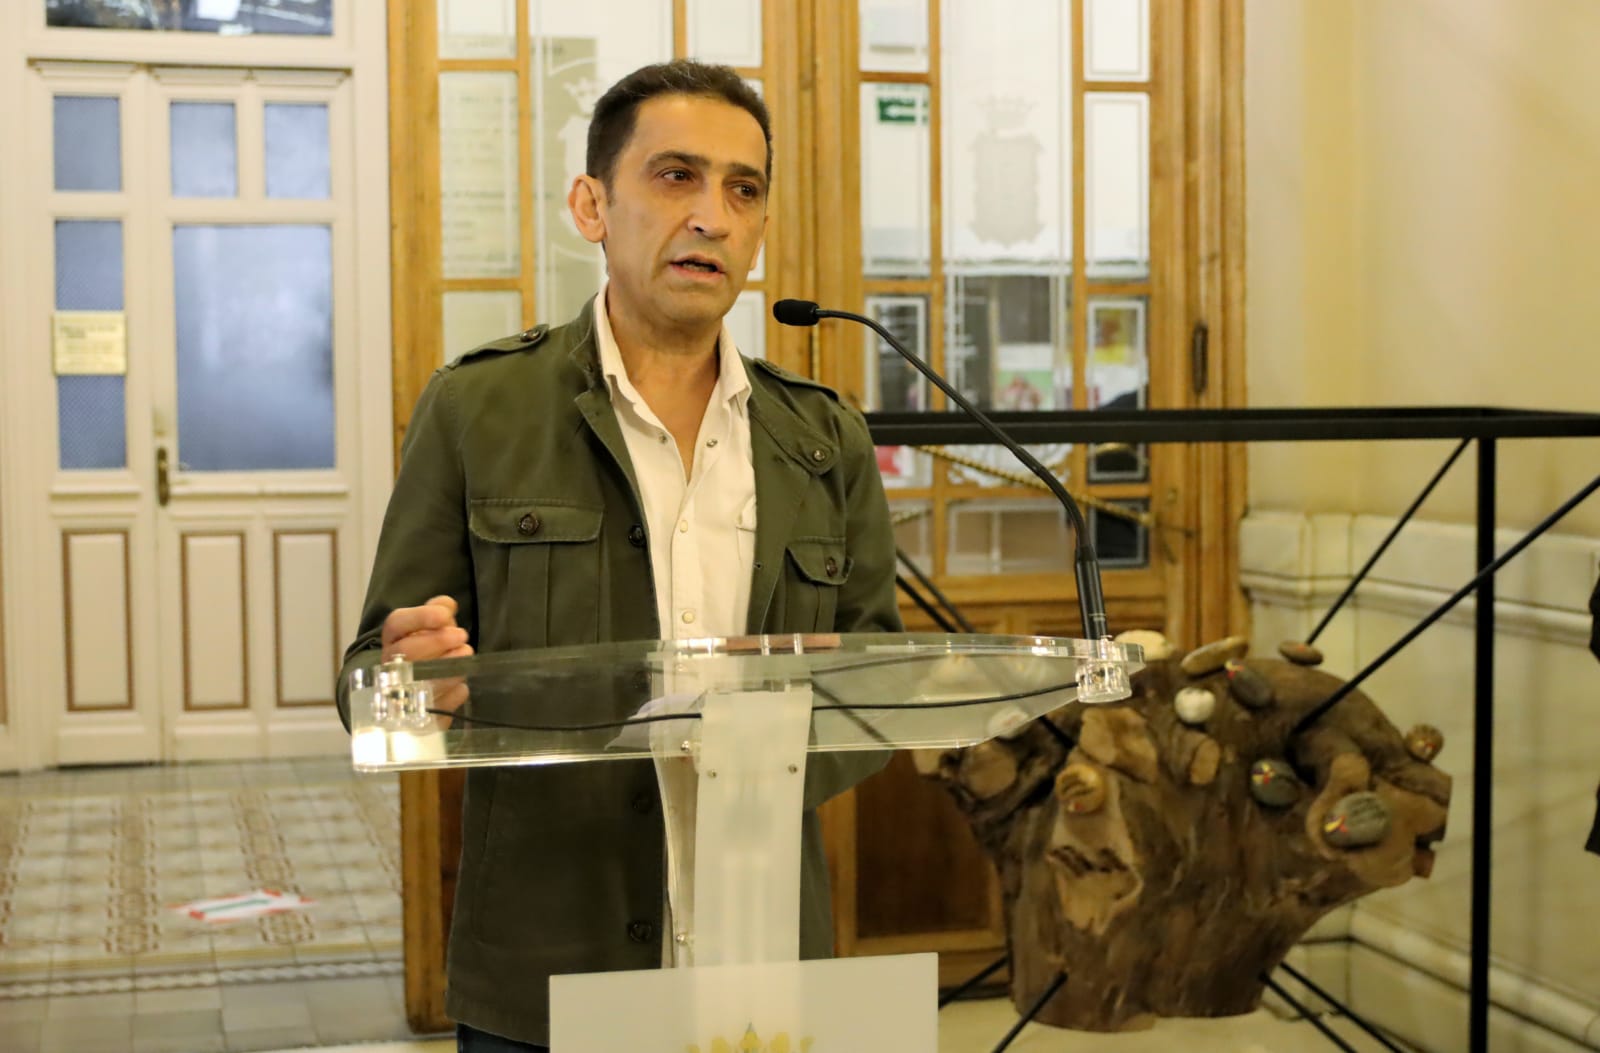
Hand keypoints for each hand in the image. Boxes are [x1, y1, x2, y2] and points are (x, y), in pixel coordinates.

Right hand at [381, 595, 471, 714]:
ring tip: (466, 655)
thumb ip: (439, 612)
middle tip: (461, 636)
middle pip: (406, 652)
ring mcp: (400, 692)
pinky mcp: (417, 716)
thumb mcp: (431, 629)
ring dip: (447, 667)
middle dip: (436, 642)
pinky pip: (434, 708)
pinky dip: (452, 695)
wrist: (420, 693)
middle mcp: (391, 665)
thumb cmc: (428, 651)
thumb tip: (447, 606)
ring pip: (419, 681)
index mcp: (393, 639)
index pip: (396, 624)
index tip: (444, 616)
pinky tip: (461, 686)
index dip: (419, 617)